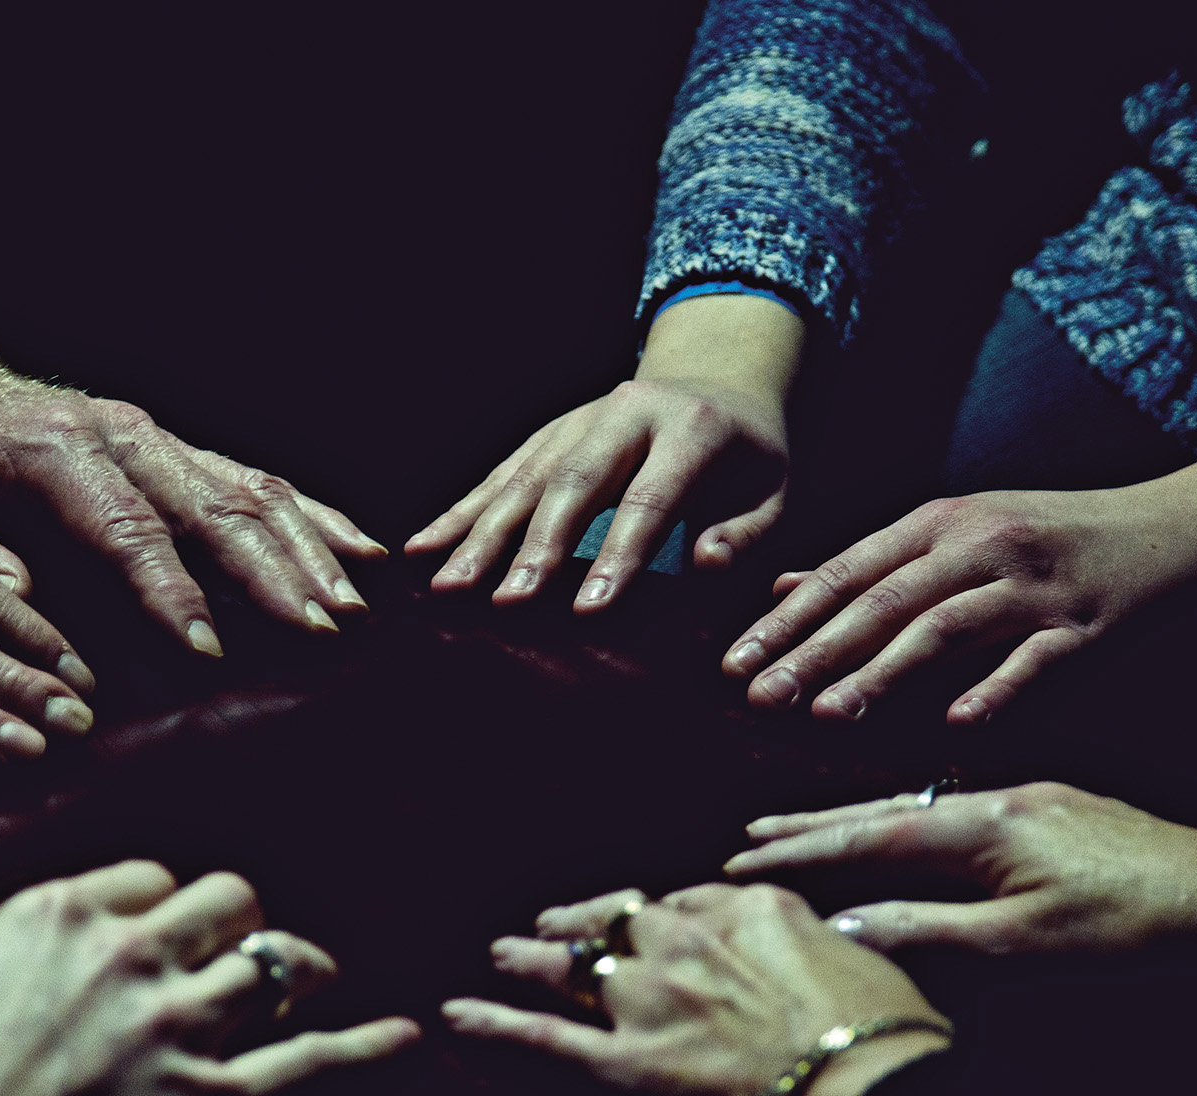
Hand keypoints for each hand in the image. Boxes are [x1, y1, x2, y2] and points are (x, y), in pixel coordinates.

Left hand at [0, 331, 383, 656]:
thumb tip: (30, 606)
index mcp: (50, 449)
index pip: (128, 528)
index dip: (173, 593)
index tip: (209, 653)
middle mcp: (117, 432)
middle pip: (212, 503)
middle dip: (271, 574)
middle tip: (319, 634)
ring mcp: (153, 435)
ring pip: (248, 486)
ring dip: (305, 550)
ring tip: (353, 608)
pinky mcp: (173, 447)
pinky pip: (254, 478)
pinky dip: (313, 516)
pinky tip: (363, 552)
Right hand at [0, 861, 420, 1095]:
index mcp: (59, 912)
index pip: (149, 878)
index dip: (162, 911)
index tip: (157, 944)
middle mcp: (130, 951)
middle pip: (228, 899)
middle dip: (235, 927)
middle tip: (232, 966)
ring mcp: (177, 1025)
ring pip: (280, 961)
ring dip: (297, 974)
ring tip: (309, 990)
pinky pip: (316, 1067)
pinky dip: (373, 1055)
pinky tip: (414, 1041)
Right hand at [405, 292, 798, 610]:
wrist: (718, 383)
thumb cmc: (750, 462)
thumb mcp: (775, 494)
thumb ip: (745, 535)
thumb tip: (706, 565)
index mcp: (691, 428)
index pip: (649, 498)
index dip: (618, 556)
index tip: (591, 611)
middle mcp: (625, 412)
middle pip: (572, 483)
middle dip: (535, 548)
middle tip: (507, 604)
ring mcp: (577, 417)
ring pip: (524, 477)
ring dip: (481, 536)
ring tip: (447, 587)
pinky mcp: (546, 432)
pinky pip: (498, 474)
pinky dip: (459, 512)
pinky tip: (421, 547)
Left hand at [441, 882, 948, 1095]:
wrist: (878, 1086)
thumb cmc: (901, 1039)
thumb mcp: (877, 968)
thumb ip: (832, 956)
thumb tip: (836, 960)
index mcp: (751, 910)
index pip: (687, 903)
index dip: (658, 915)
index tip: (645, 917)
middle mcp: (688, 942)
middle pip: (618, 922)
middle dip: (580, 923)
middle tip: (549, 924)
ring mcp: (650, 1001)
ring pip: (570, 970)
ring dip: (529, 960)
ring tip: (498, 953)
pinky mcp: (624, 1066)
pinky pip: (541, 1042)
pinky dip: (491, 1027)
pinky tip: (453, 1016)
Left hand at [723, 456, 1196, 722]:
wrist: (1176, 525)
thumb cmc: (1052, 535)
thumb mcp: (958, 531)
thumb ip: (872, 564)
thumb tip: (781, 588)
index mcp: (940, 522)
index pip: (847, 572)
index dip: (788, 620)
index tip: (733, 661)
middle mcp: (980, 546)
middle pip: (882, 602)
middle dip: (813, 652)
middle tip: (759, 696)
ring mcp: (1034, 585)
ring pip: (945, 627)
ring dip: (882, 673)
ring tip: (828, 714)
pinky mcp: (1086, 624)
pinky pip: (1034, 662)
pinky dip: (994, 691)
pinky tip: (954, 726)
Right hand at [723, 781, 1196, 954]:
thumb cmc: (1135, 930)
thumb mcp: (1024, 945)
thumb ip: (928, 931)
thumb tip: (843, 927)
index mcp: (985, 825)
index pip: (870, 835)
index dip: (801, 850)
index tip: (741, 857)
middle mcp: (999, 796)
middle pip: (885, 809)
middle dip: (812, 824)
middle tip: (749, 832)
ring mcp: (1030, 798)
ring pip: (921, 807)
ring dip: (857, 822)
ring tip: (803, 829)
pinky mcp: (1058, 811)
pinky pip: (957, 809)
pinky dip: (908, 824)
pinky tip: (898, 832)